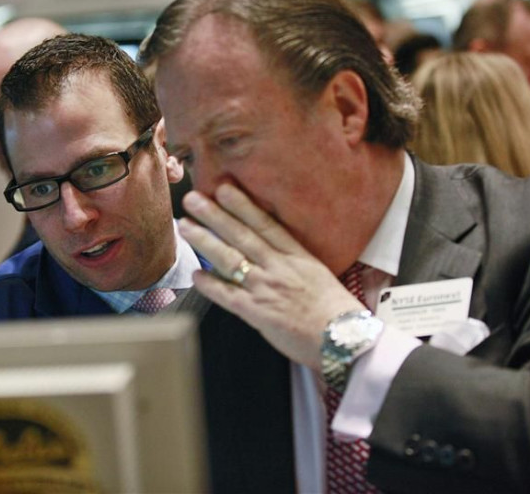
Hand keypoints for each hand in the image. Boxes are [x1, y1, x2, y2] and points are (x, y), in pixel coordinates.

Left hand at [178, 183, 362, 370]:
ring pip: (230, 259)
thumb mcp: (318, 274)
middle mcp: (279, 268)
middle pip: (242, 236)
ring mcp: (266, 289)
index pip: (266, 224)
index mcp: (297, 256)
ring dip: (205, 241)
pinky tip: (196, 274)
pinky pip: (228, 296)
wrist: (344, 339)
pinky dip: (211, 285)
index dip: (243, 205)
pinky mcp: (258, 313)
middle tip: (193, 199)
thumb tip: (273, 253)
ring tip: (186, 226)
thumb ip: (294, 262)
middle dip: (215, 215)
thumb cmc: (336, 310)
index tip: (225, 189)